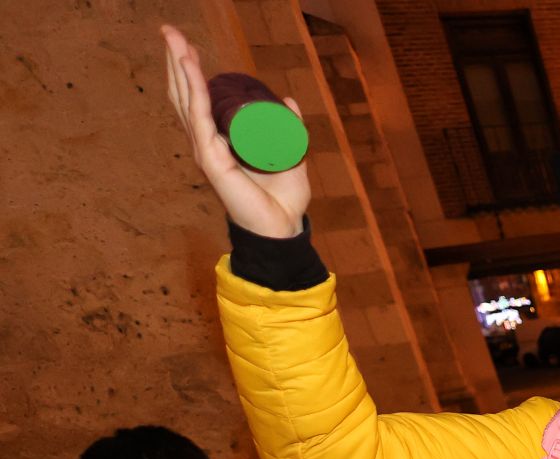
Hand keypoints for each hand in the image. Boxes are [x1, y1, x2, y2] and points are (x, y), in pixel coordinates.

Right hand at [162, 24, 309, 236]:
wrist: (283, 227)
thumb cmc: (282, 197)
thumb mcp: (290, 152)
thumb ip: (288, 127)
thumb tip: (287, 100)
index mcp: (219, 141)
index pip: (197, 100)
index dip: (190, 72)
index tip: (185, 45)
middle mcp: (205, 143)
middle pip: (184, 94)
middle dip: (176, 61)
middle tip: (169, 30)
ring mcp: (205, 150)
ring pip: (187, 100)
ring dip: (180, 67)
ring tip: (174, 39)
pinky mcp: (211, 159)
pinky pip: (199, 116)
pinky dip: (194, 89)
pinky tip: (188, 67)